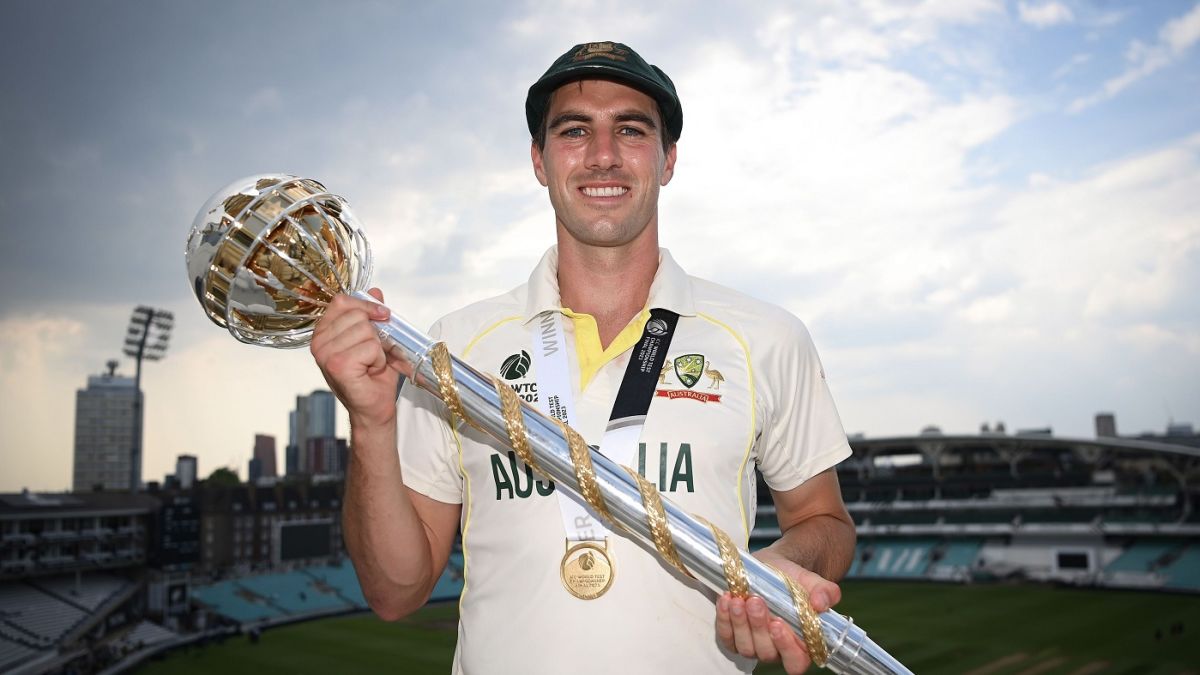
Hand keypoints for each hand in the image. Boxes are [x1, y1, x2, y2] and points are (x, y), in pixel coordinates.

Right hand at [310, 288, 407, 427]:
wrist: (374, 407)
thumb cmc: (372, 375)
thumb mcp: (374, 339)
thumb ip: (372, 315)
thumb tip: (375, 291)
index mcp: (323, 332)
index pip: (342, 301)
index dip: (366, 305)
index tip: (383, 315)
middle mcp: (319, 342)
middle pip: (357, 315)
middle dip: (375, 333)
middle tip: (372, 354)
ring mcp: (325, 354)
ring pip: (366, 331)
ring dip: (378, 349)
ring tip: (370, 364)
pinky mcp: (338, 365)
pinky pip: (371, 347)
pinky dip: (378, 359)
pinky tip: (370, 371)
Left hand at [714, 551, 840, 673]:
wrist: (773, 566)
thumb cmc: (795, 580)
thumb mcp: (812, 582)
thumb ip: (825, 591)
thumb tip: (821, 603)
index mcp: (800, 644)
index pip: (795, 662)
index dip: (787, 648)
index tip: (778, 625)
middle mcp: (776, 649)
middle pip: (766, 652)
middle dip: (759, 627)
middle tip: (756, 602)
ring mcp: (753, 644)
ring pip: (745, 646)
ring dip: (740, 623)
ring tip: (739, 599)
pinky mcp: (733, 635)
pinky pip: (726, 635)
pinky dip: (724, 618)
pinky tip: (726, 599)